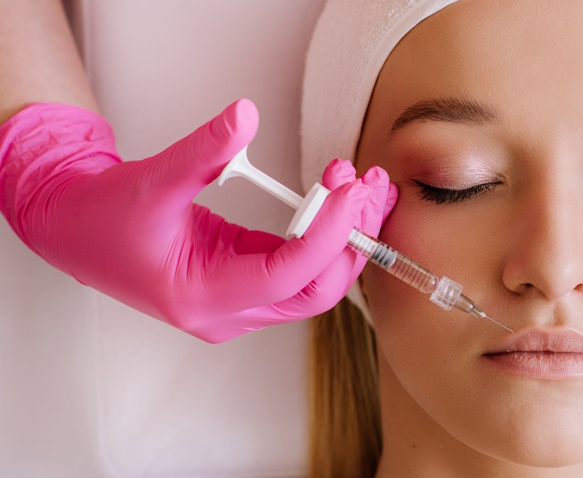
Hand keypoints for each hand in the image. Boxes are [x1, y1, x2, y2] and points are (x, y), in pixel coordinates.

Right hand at [0, 99, 396, 342]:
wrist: (76, 232)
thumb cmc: (103, 218)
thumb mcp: (151, 179)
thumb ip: (203, 150)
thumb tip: (245, 116)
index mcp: (199, 297)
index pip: (285, 276)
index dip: (325, 235)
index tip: (349, 192)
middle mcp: (226, 313)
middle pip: (313, 290)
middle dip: (349, 238)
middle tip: (368, 188)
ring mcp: (239, 306)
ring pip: (312, 284)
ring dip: (345, 237)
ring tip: (366, 189)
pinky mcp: (246, 287)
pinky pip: (299, 270)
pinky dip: (325, 237)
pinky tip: (344, 203)